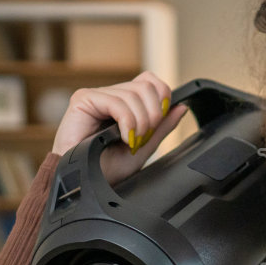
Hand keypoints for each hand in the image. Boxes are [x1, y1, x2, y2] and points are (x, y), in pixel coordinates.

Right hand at [51, 72, 186, 183]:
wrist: (84, 183)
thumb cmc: (107, 169)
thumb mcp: (143, 147)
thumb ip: (162, 126)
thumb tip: (182, 106)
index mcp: (123, 103)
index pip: (149, 81)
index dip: (162, 97)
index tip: (159, 122)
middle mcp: (109, 95)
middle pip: (146, 85)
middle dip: (153, 114)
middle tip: (143, 138)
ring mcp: (95, 96)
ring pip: (134, 94)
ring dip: (140, 123)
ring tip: (131, 142)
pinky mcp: (83, 100)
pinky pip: (117, 102)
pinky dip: (128, 122)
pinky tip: (124, 138)